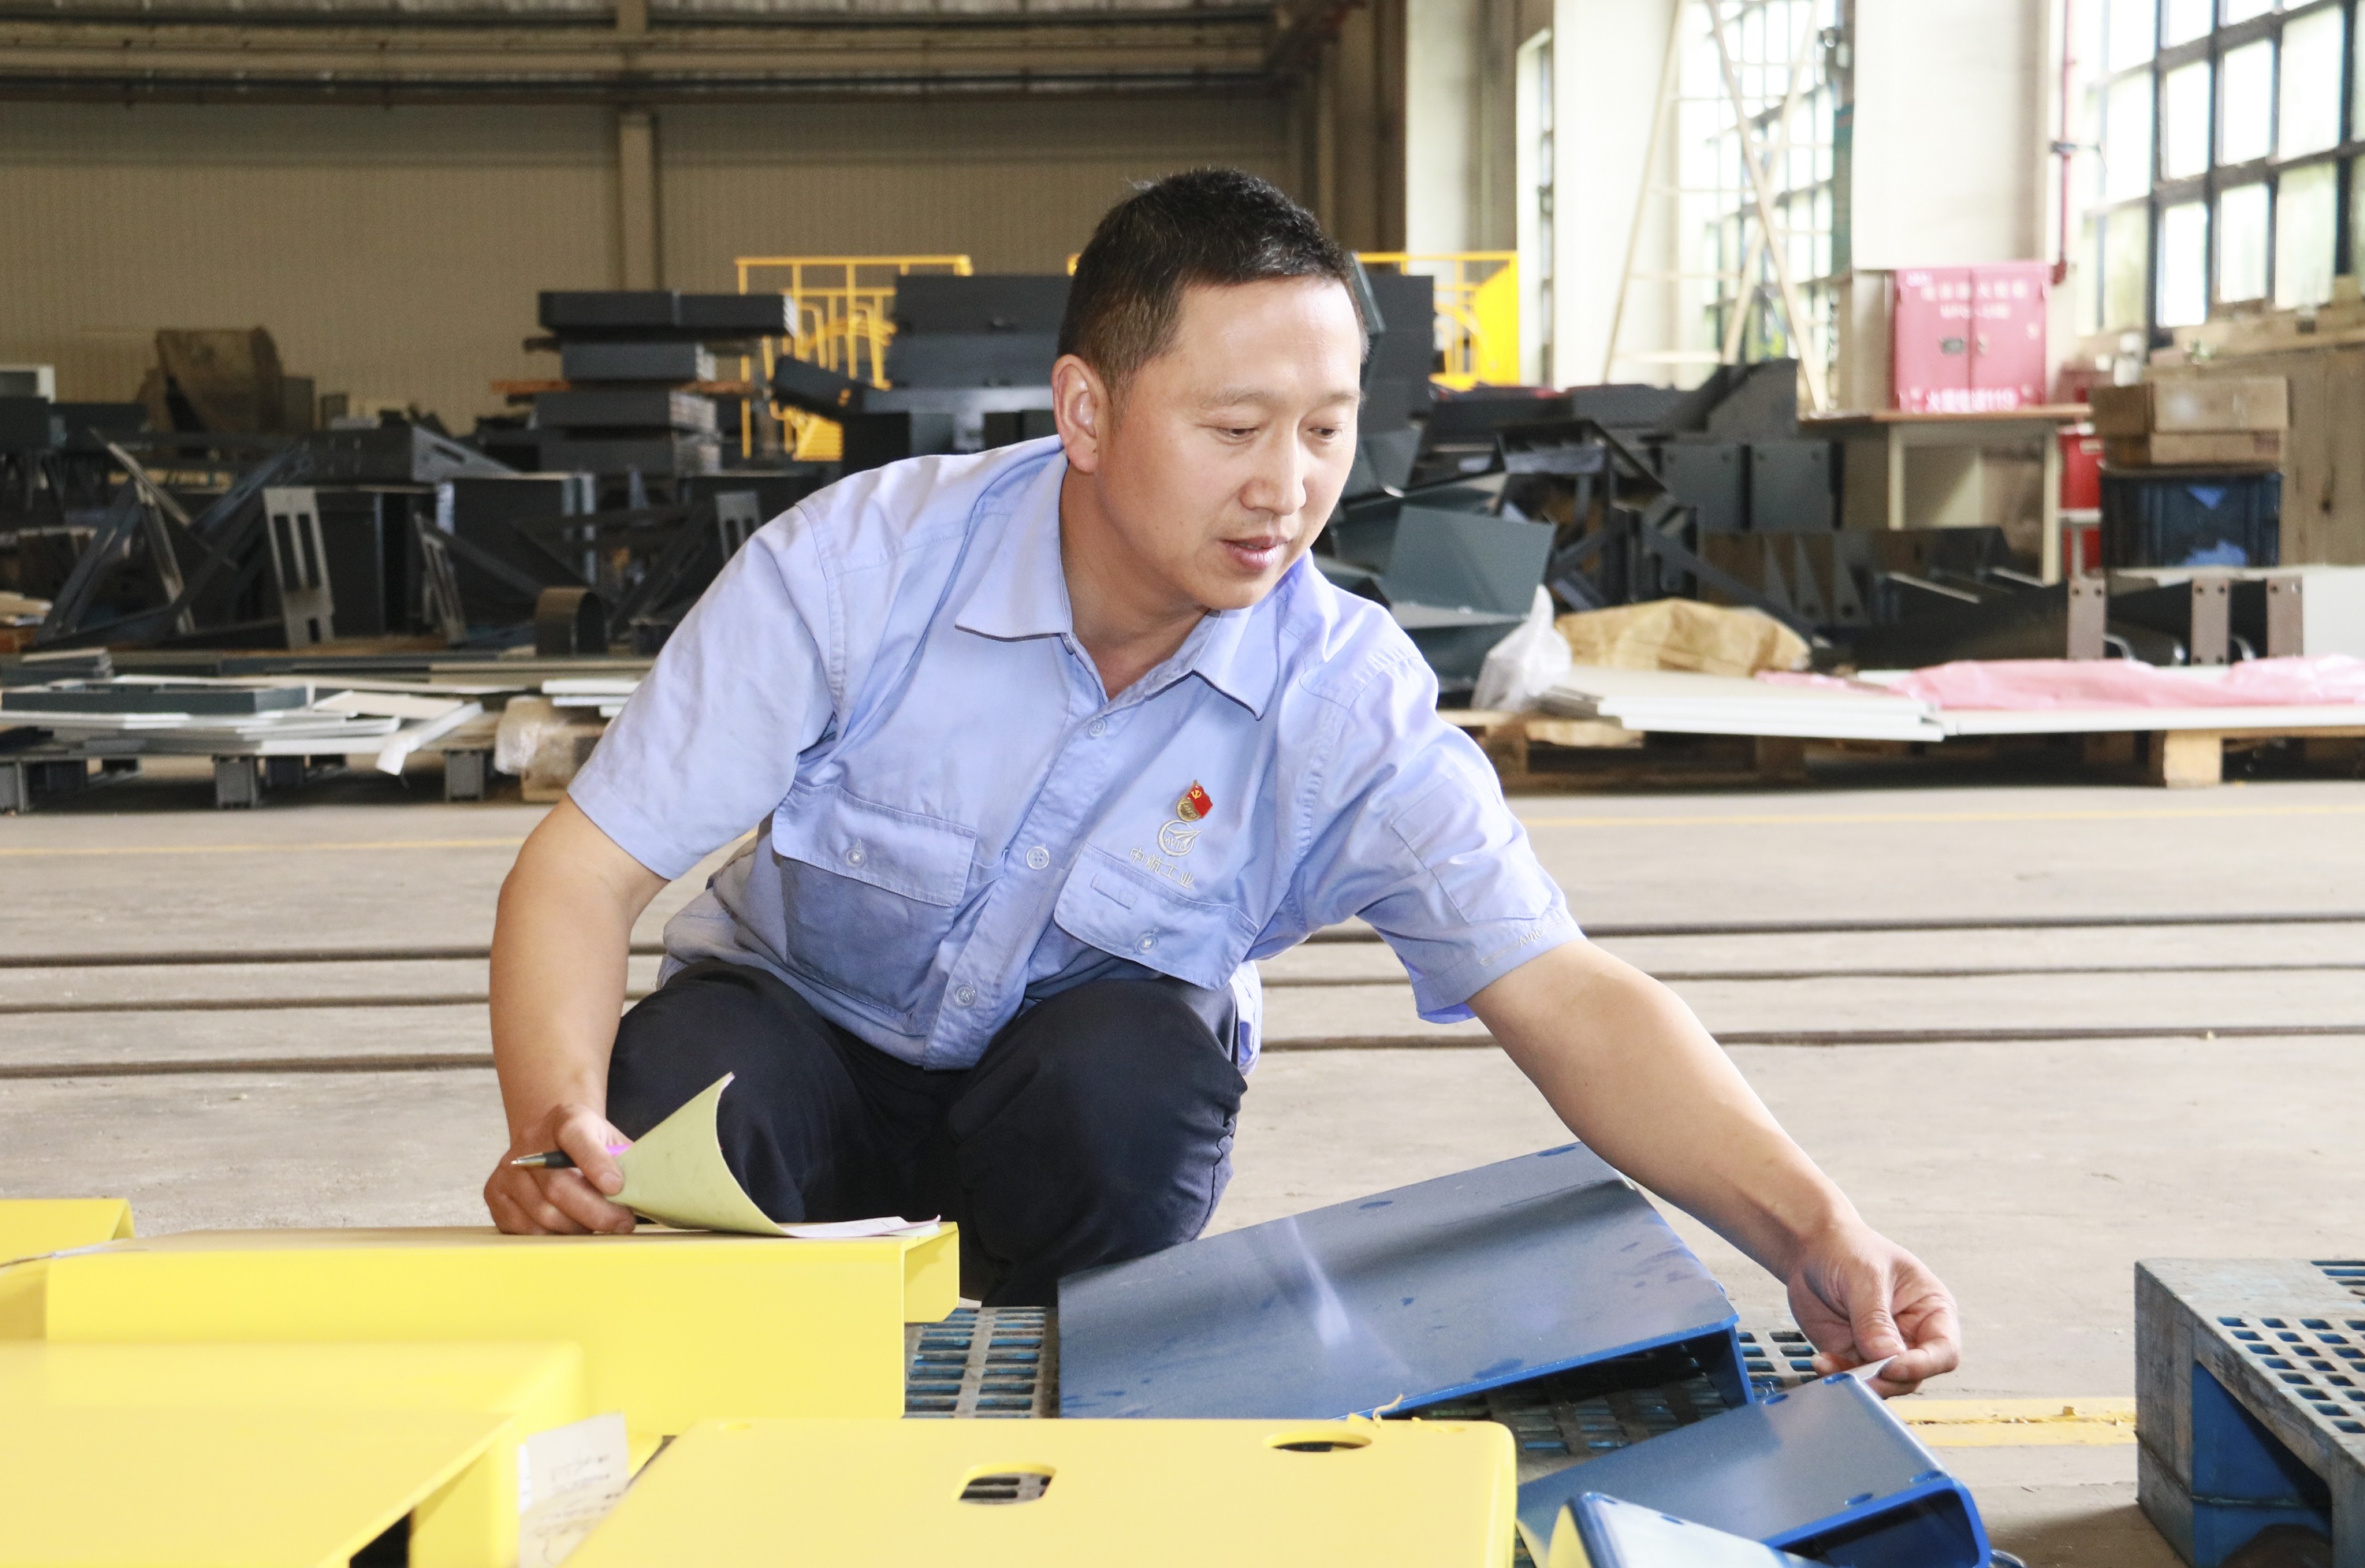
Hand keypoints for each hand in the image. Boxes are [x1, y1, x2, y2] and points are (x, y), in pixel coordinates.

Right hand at [484, 1103, 636, 1234]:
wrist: (551, 1141)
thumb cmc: (592, 1147)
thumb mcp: (612, 1141)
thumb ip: (629, 1161)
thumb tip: (653, 1188)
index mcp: (565, 1119)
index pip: (575, 1136)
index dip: (596, 1163)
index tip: (617, 1187)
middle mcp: (530, 1141)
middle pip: (558, 1185)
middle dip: (595, 1212)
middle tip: (622, 1224)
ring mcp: (508, 1168)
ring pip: (542, 1213)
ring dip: (577, 1229)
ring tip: (599, 1228)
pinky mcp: (495, 1194)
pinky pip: (524, 1229)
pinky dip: (553, 1237)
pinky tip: (572, 1232)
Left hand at [1785, 1220, 1959, 1396]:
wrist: (1811, 1248)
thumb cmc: (1848, 1250)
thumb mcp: (1864, 1275)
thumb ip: (1875, 1318)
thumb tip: (1887, 1359)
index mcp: (1932, 1310)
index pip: (1944, 1351)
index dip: (1922, 1366)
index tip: (1890, 1367)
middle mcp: (1913, 1334)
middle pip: (1913, 1375)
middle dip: (1885, 1379)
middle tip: (1857, 1374)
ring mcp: (1883, 1349)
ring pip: (1883, 1383)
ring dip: (1858, 1381)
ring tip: (1829, 1364)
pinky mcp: (1855, 1356)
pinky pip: (1853, 1378)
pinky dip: (1838, 1375)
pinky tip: (1820, 1361)